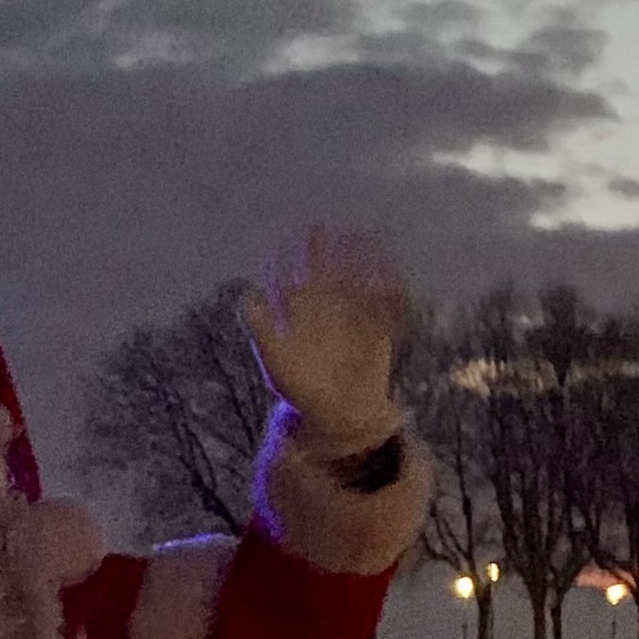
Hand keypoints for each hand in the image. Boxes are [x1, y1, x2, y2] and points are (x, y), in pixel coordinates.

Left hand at [240, 222, 408, 452]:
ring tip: (364, 237)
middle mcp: (323, 309)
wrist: (336, 415)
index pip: (293, 271)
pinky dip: (385, 283)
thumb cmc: (300, 392)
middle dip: (324, 246)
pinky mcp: (373, 329)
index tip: (299, 227)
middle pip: (324, 268)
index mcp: (298, 312)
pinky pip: (380, 301)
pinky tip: (390, 268)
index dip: (294, 249)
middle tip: (327, 223)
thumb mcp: (274, 360)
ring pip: (352, 278)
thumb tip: (248, 295)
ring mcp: (348, 317)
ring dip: (356, 258)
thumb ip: (261, 327)